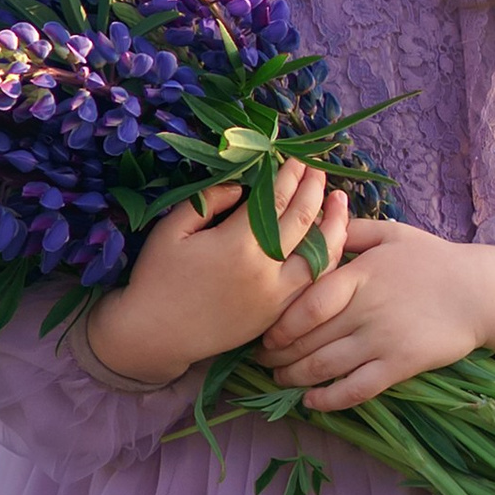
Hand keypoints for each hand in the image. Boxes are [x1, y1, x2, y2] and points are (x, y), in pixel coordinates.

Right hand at [82, 162, 348, 386]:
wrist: (155, 335)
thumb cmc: (156, 278)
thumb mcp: (171, 230)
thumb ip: (208, 201)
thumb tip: (242, 187)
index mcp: (236, 245)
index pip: (276, 201)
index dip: (289, 176)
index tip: (296, 159)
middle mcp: (264, 271)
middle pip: (302, 222)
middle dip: (314, 190)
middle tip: (318, 170)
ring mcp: (275, 297)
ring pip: (320, 256)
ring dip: (333, 224)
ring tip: (338, 202)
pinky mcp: (277, 316)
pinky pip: (313, 285)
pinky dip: (326, 260)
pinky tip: (330, 242)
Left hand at [259, 221, 494, 412]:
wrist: (481, 292)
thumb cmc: (433, 259)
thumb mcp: (392, 234)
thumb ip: (350, 232)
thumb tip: (313, 223)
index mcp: (362, 275)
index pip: (308, 303)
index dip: (281, 324)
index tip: (265, 333)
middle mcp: (368, 310)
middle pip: (309, 340)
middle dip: (277, 355)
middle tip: (259, 361)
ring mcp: (383, 340)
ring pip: (325, 367)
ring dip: (294, 378)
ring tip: (279, 379)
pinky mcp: (400, 366)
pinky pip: (356, 389)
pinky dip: (329, 399)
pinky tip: (311, 402)